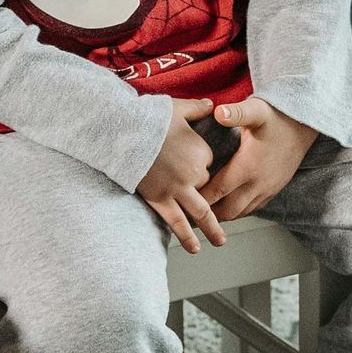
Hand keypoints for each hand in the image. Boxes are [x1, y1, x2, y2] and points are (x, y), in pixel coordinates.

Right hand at [137, 97, 226, 252]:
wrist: (121, 132)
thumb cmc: (148, 117)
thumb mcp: (178, 108)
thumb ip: (198, 108)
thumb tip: (213, 104)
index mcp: (202, 152)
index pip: (211, 164)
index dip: (202, 162)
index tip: (187, 158)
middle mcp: (194, 174)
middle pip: (211, 190)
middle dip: (221, 204)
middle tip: (230, 214)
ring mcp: (177, 189)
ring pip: (201, 213)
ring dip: (212, 229)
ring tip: (220, 242)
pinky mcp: (159, 200)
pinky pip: (177, 221)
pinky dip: (187, 236)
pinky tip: (195, 248)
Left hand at [201, 98, 318, 221]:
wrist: (304, 125)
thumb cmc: (277, 117)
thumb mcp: (256, 110)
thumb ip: (237, 113)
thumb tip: (218, 112)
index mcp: (248, 166)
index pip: (218, 190)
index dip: (200, 198)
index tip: (184, 198)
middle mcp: (258, 182)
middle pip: (228, 210)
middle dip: (208, 213)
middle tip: (190, 211)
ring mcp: (268, 189)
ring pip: (241, 212)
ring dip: (223, 214)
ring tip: (205, 213)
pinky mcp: (274, 190)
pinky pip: (253, 208)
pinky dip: (238, 210)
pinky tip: (227, 205)